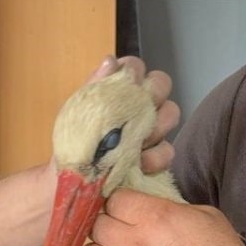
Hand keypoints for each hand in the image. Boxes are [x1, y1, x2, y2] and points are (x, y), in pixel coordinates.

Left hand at [81, 190, 245, 245]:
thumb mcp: (208, 218)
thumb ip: (173, 208)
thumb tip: (152, 210)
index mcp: (155, 218)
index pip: (115, 198)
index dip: (122, 204)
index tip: (130, 212)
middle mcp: (133, 244)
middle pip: (97, 225)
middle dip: (110, 226)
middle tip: (125, 236)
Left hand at [84, 56, 179, 174]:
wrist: (75, 185)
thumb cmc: (74, 147)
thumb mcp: (77, 115)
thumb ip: (95, 87)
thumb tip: (111, 61)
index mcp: (117, 92)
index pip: (135, 66)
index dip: (134, 70)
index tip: (125, 82)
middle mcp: (138, 106)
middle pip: (161, 84)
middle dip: (153, 93)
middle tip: (138, 108)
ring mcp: (151, 131)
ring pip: (171, 113)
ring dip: (157, 125)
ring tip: (138, 141)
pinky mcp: (157, 158)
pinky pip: (169, 150)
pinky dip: (157, 156)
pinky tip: (141, 163)